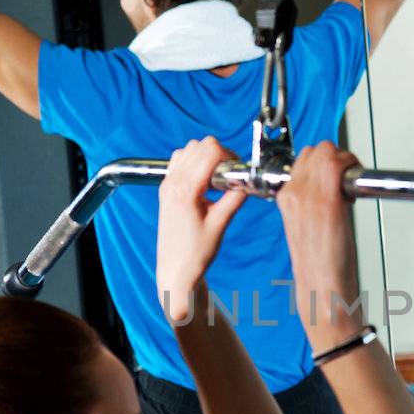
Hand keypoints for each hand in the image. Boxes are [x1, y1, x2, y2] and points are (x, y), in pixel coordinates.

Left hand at [156, 139, 246, 322]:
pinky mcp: (166, 188)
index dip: (229, 156)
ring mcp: (167, 183)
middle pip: (200, 145)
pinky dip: (195, 162)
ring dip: (207, 157)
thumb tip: (248, 181)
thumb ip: (235, 198)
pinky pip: (180, 160)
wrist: (175, 269)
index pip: (209, 152)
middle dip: (220, 155)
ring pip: (189, 149)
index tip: (237, 172)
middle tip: (229, 177)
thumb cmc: (195, 253)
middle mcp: (172, 182)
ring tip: (217, 180)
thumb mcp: (220, 224)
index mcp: (185, 189)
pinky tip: (205, 182)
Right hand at [276, 143, 362, 348]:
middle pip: (315, 150)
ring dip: (344, 162)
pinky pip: (338, 163)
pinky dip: (352, 168)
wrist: (323, 290)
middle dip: (335, 159)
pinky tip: (354, 193)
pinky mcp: (327, 201)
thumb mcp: (308, 228)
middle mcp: (292, 193)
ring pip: (327, 151)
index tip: (336, 180)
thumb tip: (331, 188)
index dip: (324, 165)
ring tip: (349, 188)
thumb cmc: (321, 266)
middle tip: (345, 182)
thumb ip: (312, 204)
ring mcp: (307, 195)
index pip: (303, 160)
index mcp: (285, 199)